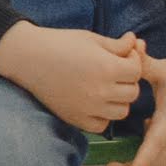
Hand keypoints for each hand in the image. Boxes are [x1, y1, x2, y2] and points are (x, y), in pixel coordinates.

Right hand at [0, 21, 150, 133]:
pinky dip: (102, 116)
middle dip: (127, 81)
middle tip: (113, 71)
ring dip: (118, 100)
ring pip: (121, 111)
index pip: (137, 71)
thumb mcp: (92, 39)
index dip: (133, 61)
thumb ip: (118, 45)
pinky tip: (93, 102)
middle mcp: (100, 91)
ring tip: (105, 87)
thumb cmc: (59, 43)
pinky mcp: (75, 118)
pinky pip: (101, 125)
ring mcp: (88, 108)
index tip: (122, 56)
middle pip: (133, 93)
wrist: (27, 57)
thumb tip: (136, 42)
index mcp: (107, 67)